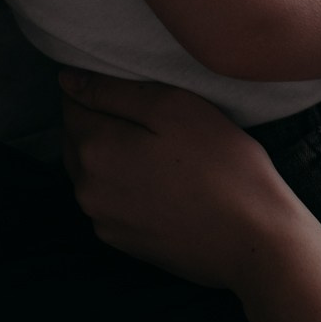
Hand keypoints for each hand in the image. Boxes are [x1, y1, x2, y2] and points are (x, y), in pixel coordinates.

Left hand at [61, 71, 308, 293]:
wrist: (253, 240)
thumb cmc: (222, 166)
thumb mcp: (173, 107)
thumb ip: (113, 91)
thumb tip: (67, 80)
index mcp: (95, 148)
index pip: (72, 103)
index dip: (97, 89)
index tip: (132, 91)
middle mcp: (87, 188)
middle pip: (77, 139)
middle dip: (101, 122)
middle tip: (151, 119)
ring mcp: (103, 220)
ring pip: (91, 172)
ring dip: (112, 155)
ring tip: (158, 151)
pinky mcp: (122, 242)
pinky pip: (109, 201)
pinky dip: (123, 187)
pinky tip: (161, 183)